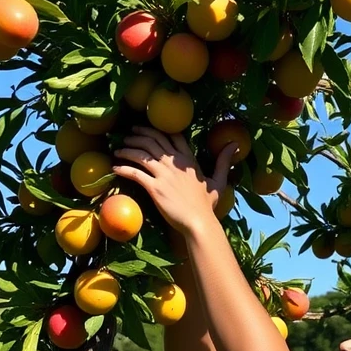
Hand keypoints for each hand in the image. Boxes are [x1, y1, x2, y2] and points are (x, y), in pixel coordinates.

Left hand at [113, 127, 234, 232]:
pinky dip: (123, 168)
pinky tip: (114, 168)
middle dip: (138, 134)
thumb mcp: (218, 180)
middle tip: (128, 134)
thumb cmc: (207, 206)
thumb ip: (224, 161)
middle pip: (153, 139)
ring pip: (141, 153)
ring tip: (118, 149)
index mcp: (188, 160)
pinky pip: (135, 173)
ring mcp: (163, 175)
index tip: (146, 128)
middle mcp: (174, 163)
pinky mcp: (154, 187)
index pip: (172, 135)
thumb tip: (236, 144)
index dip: (157, 129)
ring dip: (127, 148)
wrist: (198, 222)